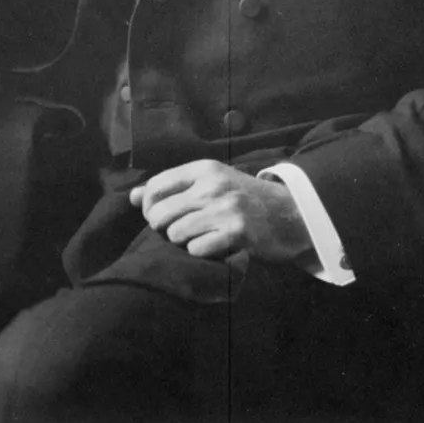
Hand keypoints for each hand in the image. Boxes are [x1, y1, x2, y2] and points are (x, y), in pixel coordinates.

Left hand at [129, 159, 311, 262]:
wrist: (291, 213)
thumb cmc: (245, 198)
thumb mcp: (211, 183)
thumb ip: (173, 187)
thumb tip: (132, 197)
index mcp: (204, 168)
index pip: (155, 186)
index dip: (149, 207)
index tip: (160, 216)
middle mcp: (212, 185)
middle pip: (158, 214)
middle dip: (162, 229)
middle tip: (180, 231)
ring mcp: (225, 208)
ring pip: (175, 234)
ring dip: (183, 242)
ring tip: (201, 238)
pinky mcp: (237, 233)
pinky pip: (196, 250)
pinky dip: (202, 253)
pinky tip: (216, 247)